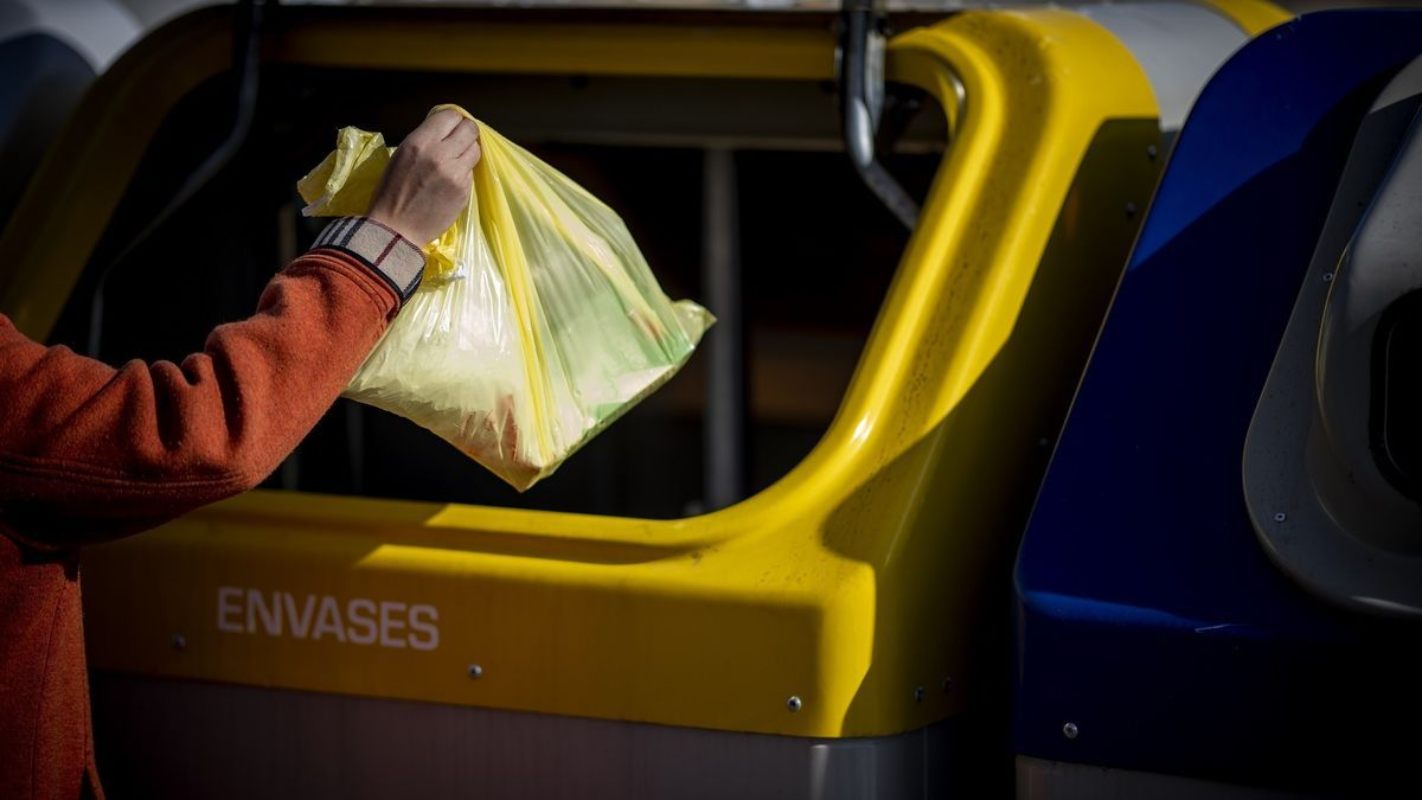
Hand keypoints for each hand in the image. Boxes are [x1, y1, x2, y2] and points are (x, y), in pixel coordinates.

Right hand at [367, 109, 480, 244]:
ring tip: (455, 161)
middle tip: (460, 140)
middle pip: (470, 129)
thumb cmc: (391, 191)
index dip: (453, 119)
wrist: (395, 229)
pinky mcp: (464, 190)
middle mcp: (441, 154)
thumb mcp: (402, 155)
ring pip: (475, 150)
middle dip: (466, 132)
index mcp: (420, 141)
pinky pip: (471, 172)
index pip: (451, 115)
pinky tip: (451, 181)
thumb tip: (445, 129)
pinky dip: (464, 172)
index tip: (451, 127)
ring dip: (468, 152)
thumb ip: (425, 139)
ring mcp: (456, 173)